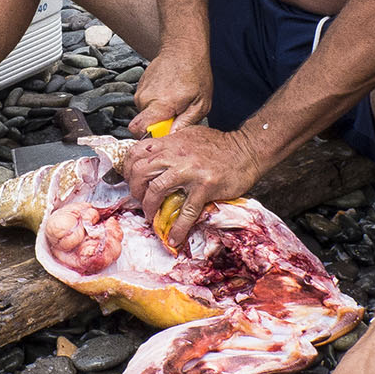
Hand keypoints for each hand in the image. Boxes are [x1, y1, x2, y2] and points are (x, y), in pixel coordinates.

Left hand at [124, 125, 265, 249]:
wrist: (247, 150)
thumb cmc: (220, 145)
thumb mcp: (189, 135)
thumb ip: (171, 144)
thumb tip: (154, 154)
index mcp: (171, 142)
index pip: (136, 152)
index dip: (128, 168)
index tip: (130, 179)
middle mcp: (176, 155)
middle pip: (141, 171)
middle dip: (135, 189)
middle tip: (139, 199)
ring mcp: (189, 171)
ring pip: (156, 190)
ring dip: (149, 207)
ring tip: (151, 216)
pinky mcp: (204, 187)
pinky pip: (186, 211)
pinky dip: (178, 228)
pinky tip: (175, 238)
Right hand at [129, 46, 212, 136]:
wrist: (183, 48)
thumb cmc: (195, 73)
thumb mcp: (201, 103)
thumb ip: (186, 123)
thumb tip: (172, 137)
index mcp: (160, 104)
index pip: (138, 130)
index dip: (151, 137)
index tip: (165, 134)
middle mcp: (145, 98)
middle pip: (144, 125)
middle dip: (160, 125)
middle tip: (177, 115)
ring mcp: (140, 92)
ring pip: (146, 115)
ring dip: (159, 113)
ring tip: (176, 102)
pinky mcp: (140, 87)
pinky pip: (146, 105)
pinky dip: (157, 104)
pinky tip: (169, 94)